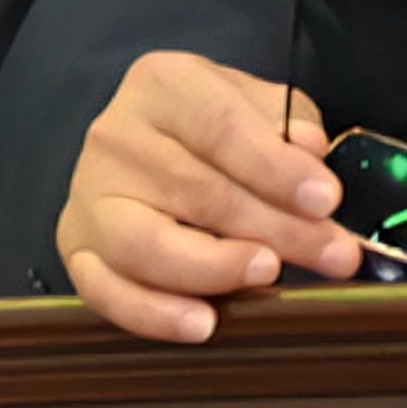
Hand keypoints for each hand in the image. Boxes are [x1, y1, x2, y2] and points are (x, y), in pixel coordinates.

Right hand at [52, 49, 364, 342]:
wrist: (145, 142)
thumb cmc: (211, 126)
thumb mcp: (254, 104)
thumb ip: (287, 121)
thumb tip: (309, 150)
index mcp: (162, 85)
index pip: (222, 128)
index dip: (277, 168)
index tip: (326, 200)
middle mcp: (116, 136)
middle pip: (197, 191)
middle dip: (275, 228)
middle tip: (330, 253)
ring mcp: (89, 195)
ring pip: (146, 245)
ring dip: (214, 268)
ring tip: (267, 275)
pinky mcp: (76, 247)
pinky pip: (107, 291)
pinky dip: (155, 314)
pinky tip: (203, 322)